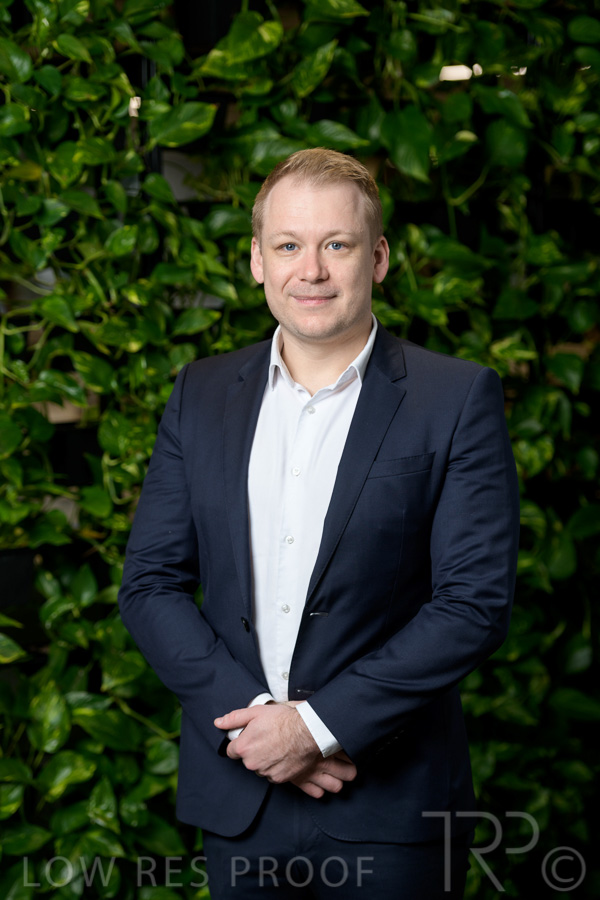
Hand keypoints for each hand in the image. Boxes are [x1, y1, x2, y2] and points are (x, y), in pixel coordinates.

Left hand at [214, 704, 356, 797]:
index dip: (240, 743)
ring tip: (277, 746)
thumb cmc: (282, 720)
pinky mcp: (278, 779)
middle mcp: (252, 763)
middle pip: (246, 760)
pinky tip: (283, 755)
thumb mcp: (256, 712)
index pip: (231, 751)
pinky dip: (275, 767)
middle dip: (253, 751)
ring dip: (264, 760)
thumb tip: (218, 723)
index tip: (249, 737)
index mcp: (243, 747)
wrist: (307, 732)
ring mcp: (265, 772)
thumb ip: (235, 718)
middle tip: (267, 738)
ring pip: (259, 767)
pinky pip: (272, 774)